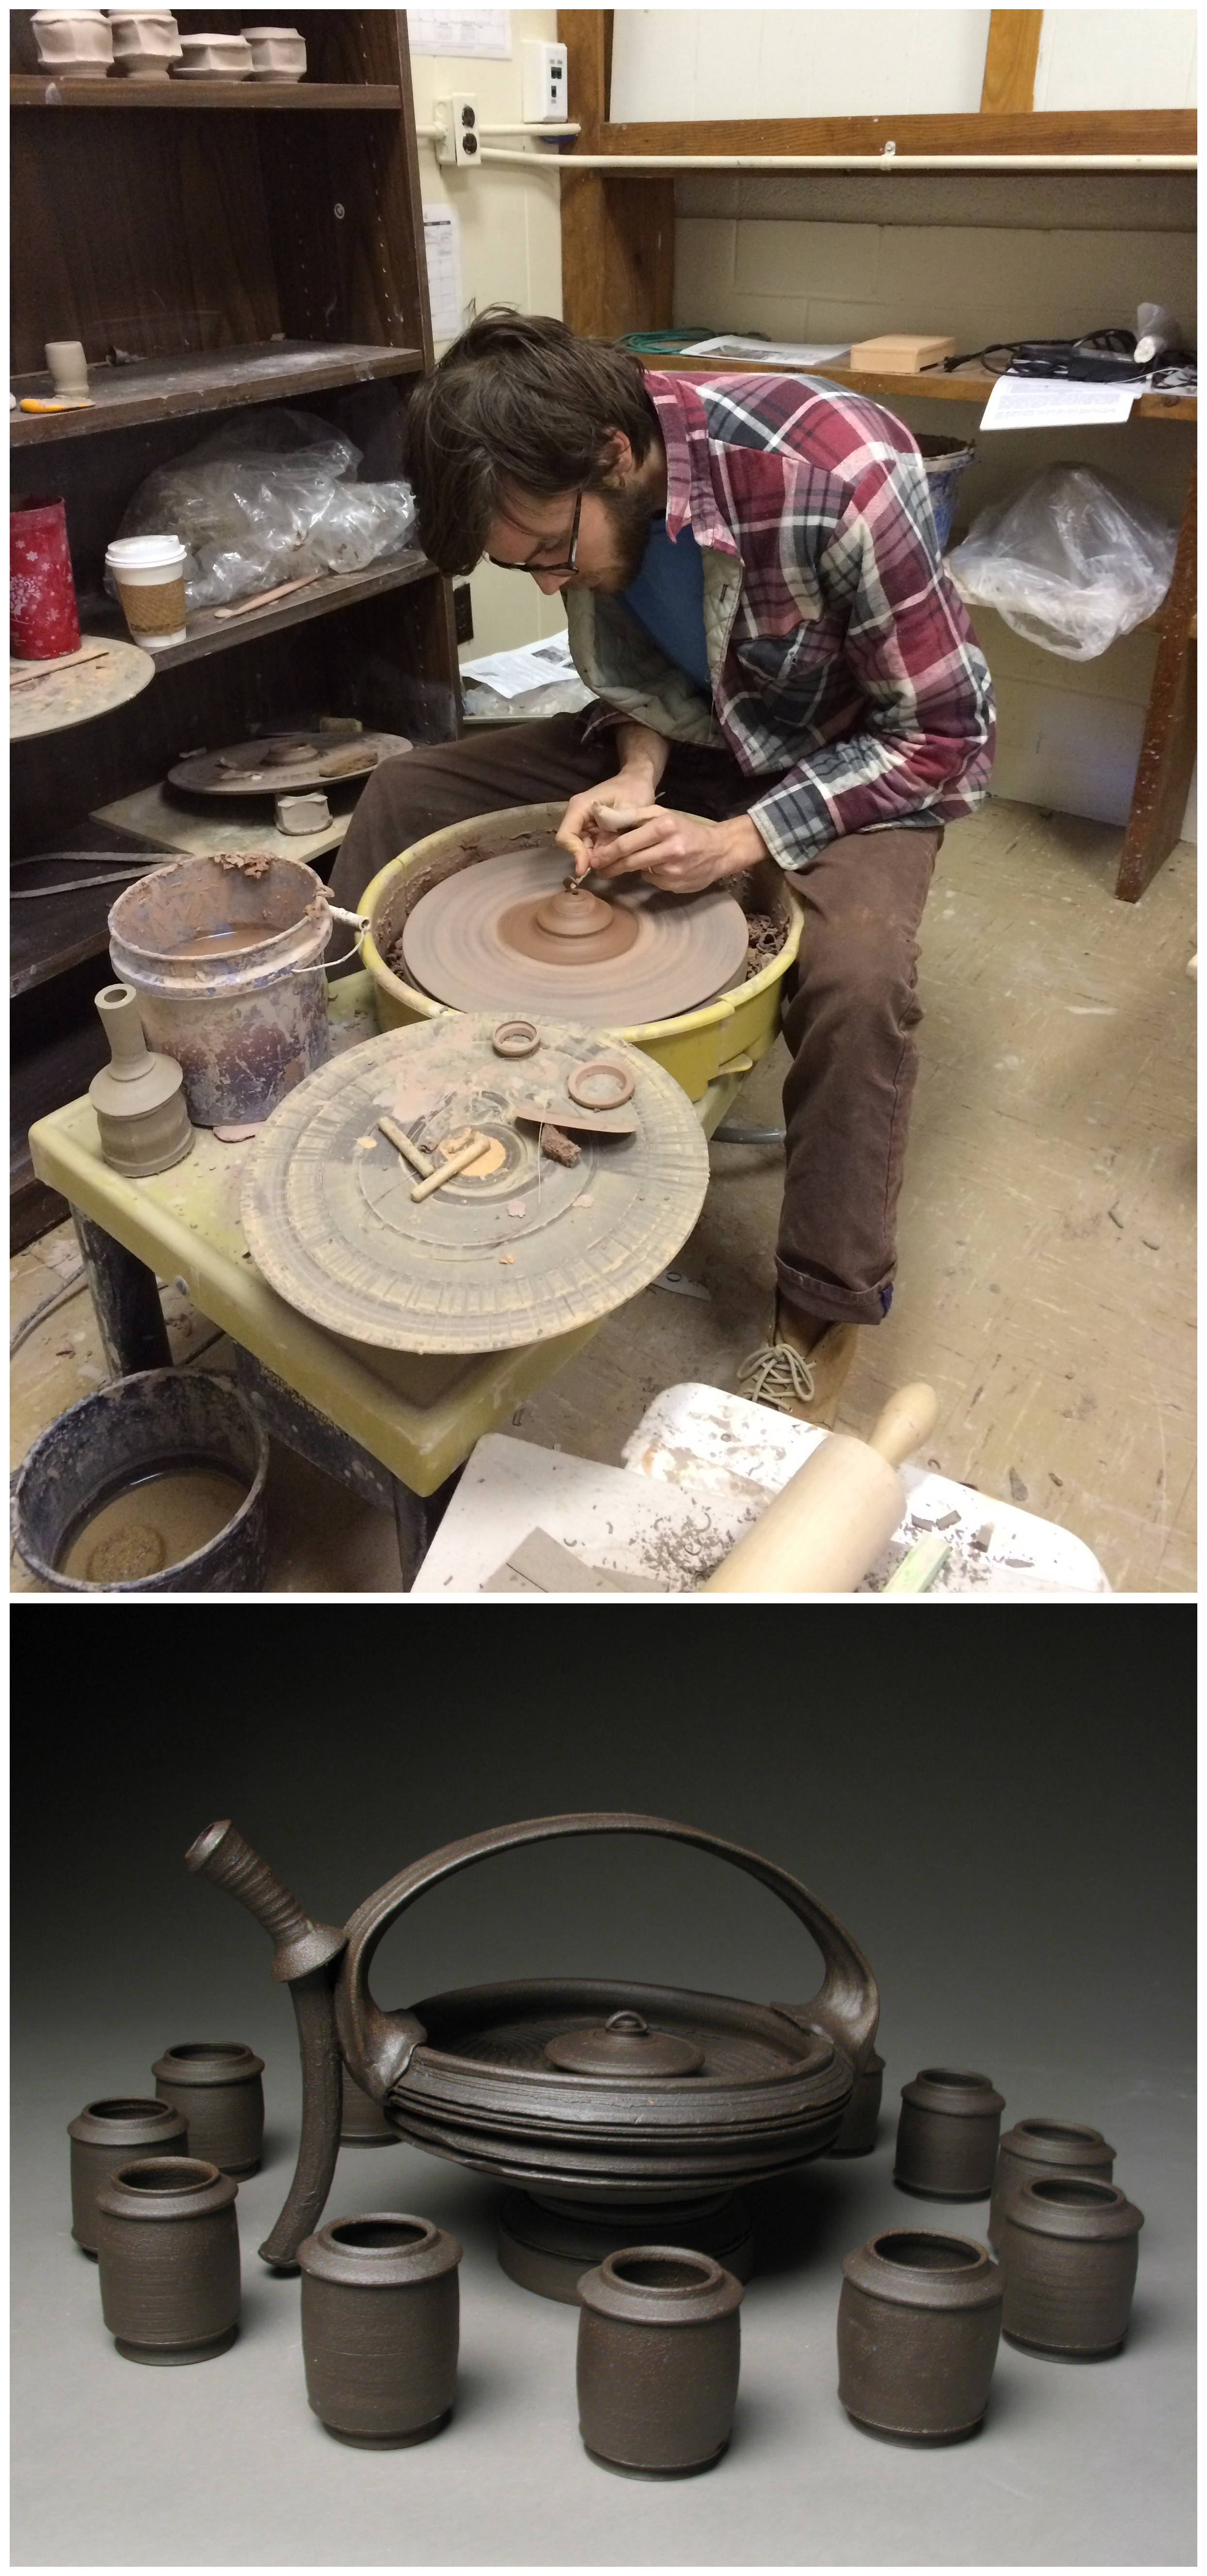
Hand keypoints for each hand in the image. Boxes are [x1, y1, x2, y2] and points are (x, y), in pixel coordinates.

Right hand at [557, 759, 662, 874]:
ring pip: (583, 849)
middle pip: (573, 845)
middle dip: (587, 859)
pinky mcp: (593, 830)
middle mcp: (578, 816)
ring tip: (614, 863)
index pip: (566, 836)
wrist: (639, 781)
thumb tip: (601, 859)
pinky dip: (602, 855)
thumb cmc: (634, 789)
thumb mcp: (627, 811)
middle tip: (606, 868)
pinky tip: (616, 858)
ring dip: (596, 858)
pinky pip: (593, 847)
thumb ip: (614, 835)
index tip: (587, 869)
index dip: (575, 854)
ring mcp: (585, 823)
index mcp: (580, 807)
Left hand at [574, 803, 766, 893]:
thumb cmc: (688, 829)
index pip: (627, 843)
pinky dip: (650, 875)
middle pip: (629, 861)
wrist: (720, 850)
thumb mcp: (665, 814)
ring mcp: (673, 869)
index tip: (594, 858)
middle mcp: (669, 848)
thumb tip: (610, 822)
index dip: (607, 852)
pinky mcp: (675, 884)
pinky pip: (653, 880)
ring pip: (640, 871)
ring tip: (621, 866)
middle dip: (610, 866)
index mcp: (664, 826)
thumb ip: (639, 816)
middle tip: (598, 868)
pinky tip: (659, 868)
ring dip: (628, 870)